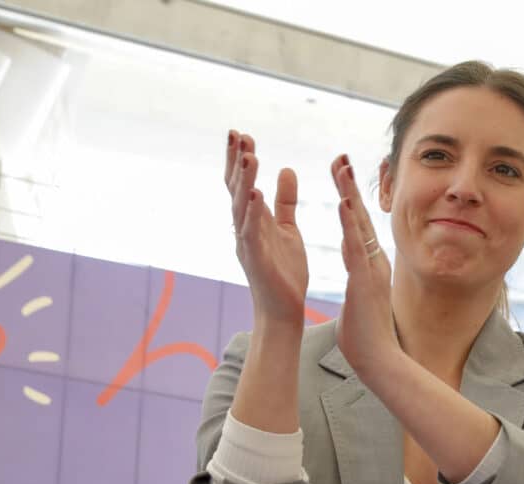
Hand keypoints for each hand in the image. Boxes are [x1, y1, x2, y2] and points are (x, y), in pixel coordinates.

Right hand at [225, 130, 307, 324]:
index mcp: (252, 220)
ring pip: (241, 206)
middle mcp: (244, 228)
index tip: (242, 134)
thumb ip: (285, 201)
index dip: (241, 159)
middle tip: (236, 134)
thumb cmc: (285, 272)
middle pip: (236, 188)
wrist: (284, 310)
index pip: (243, 183)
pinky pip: (251, 232)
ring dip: (245, 180)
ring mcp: (247, 243)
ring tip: (249, 156)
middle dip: (236, 161)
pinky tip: (254, 194)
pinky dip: (252, 213)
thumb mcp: (287, 228)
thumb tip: (286, 169)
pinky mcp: (256, 259)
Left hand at [329, 154, 399, 377]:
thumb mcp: (361, 297)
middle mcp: (374, 261)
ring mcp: (371, 270)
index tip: (341, 173)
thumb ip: (359, 278)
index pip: (358, 224)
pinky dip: (350, 226)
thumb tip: (356, 268)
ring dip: (350, 196)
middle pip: (360, 217)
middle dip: (349, 186)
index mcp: (370, 265)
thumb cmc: (365, 335)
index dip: (350, 197)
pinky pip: (356, 249)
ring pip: (359, 226)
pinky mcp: (364, 282)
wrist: (378, 360)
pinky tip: (343, 205)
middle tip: (340, 157)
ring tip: (341, 169)